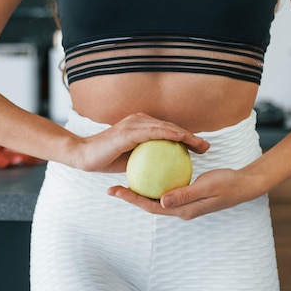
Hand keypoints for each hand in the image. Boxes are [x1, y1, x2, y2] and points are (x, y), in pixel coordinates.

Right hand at [72, 112, 209, 172]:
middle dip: (190, 136)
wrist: (84, 156)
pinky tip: (183, 141)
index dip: (184, 138)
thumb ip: (145, 159)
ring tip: (201, 146)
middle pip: (170, 126)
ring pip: (166, 127)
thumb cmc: (105, 159)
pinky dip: (170, 135)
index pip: (166, 131)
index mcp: (138, 126)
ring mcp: (133, 124)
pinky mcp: (129, 131)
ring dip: (185, 135)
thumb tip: (163, 170)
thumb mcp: (130, 160)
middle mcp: (137, 120)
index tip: (199, 149)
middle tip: (206, 147)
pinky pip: (155, 132)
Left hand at [107, 168, 265, 218]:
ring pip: (155, 198)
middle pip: (148, 204)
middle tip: (111, 187)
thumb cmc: (228, 184)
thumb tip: (161, 202)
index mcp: (182, 210)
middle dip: (129, 197)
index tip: (115, 191)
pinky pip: (165, 190)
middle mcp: (180, 209)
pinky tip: (146, 170)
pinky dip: (153, 183)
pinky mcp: (186, 195)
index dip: (131, 200)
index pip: (150, 206)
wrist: (245, 185)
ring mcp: (183, 203)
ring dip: (139, 191)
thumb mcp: (207, 186)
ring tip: (123, 180)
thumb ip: (184, 194)